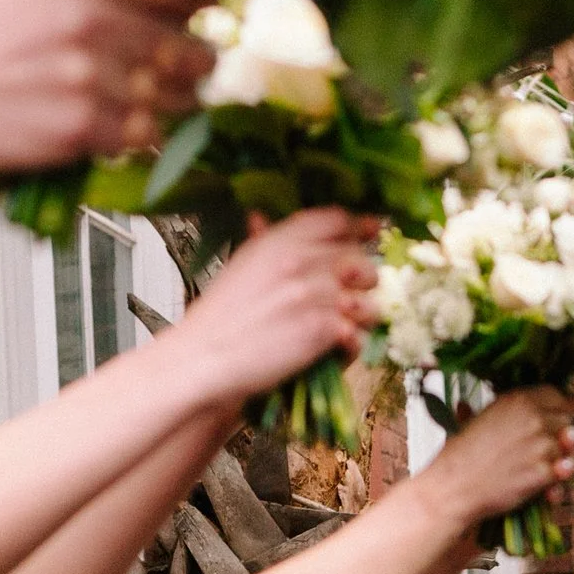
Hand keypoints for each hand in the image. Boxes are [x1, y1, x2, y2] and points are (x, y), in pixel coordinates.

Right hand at [0, 0, 209, 174]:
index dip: (200, 4)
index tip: (213, 16)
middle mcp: (90, 18)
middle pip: (185, 44)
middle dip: (198, 61)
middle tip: (203, 69)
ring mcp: (91, 75)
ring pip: (174, 95)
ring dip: (181, 103)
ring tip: (175, 102)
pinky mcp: (86, 127)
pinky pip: (145, 134)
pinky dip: (146, 136)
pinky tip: (134, 130)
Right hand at [186, 212, 378, 390]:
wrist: (204, 357)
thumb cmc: (222, 316)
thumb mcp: (240, 264)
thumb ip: (262, 240)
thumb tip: (261, 216)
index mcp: (280, 240)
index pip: (338, 219)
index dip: (358, 228)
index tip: (368, 235)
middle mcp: (301, 261)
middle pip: (360, 259)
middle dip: (361, 279)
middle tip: (347, 295)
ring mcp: (315, 295)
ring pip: (368, 299)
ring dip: (361, 315)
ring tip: (342, 325)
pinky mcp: (322, 330)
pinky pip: (359, 333)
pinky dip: (352, 344)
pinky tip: (333, 347)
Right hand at [437, 389, 573, 519]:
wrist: (453, 485)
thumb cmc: (463, 453)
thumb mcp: (483, 416)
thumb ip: (510, 408)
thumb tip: (543, 399)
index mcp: (518, 400)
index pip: (556, 395)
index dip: (556, 408)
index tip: (552, 418)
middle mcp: (534, 418)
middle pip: (566, 421)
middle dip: (556, 434)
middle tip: (533, 449)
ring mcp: (542, 445)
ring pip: (567, 449)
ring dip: (554, 459)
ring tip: (527, 467)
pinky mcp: (544, 471)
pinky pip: (562, 473)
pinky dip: (553, 482)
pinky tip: (537, 485)